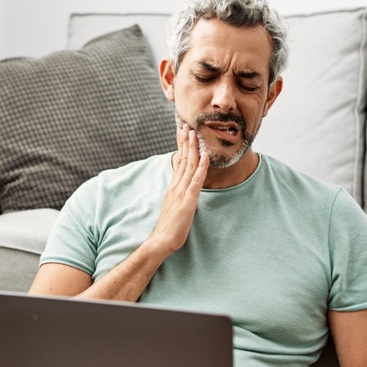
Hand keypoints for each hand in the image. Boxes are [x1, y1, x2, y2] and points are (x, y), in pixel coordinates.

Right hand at [148, 122, 207, 253]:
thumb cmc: (168, 227)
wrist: (161, 241)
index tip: (183, 132)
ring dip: (193, 149)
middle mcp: (176, 186)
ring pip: (188, 166)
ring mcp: (181, 192)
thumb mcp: (174, 206)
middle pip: (182, 159)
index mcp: (173, 187)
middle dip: (185, 142)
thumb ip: (178, 194)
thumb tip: (184, 188)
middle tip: (187, 125)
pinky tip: (205, 157)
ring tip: (195, 134)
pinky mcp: (188, 201)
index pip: (178, 162)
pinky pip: (196, 181)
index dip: (181, 146)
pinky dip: (201, 168)